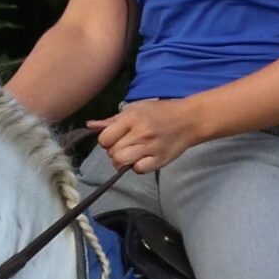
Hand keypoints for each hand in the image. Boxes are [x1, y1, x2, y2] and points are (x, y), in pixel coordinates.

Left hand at [89, 97, 206, 173]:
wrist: (189, 120)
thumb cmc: (160, 112)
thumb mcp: (136, 109)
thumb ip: (112, 120)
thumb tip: (90, 125)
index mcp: (132, 118)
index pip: (105, 138)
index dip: (106, 140)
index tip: (115, 137)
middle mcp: (141, 133)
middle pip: (112, 152)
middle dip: (114, 151)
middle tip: (124, 145)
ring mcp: (151, 148)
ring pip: (121, 162)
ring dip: (122, 161)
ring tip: (130, 154)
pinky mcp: (160, 160)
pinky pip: (138, 170)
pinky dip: (137, 167)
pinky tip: (142, 159)